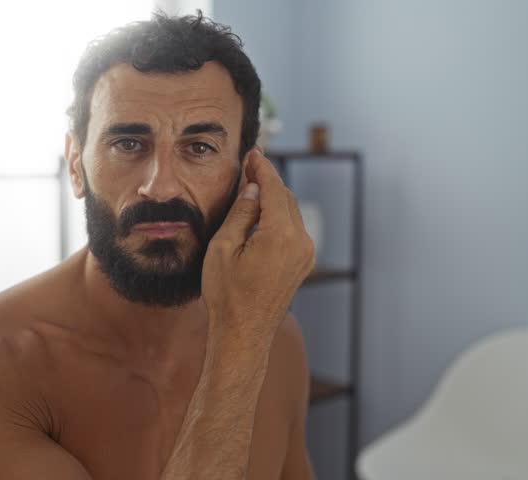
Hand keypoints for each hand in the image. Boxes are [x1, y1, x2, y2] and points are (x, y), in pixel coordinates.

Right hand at [201, 148, 314, 341]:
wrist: (243, 333)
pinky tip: (261, 212)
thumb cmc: (227, 295)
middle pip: (285, 197)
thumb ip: (241, 214)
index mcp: (280, 236)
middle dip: (268, 179)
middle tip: (249, 164)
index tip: (253, 151)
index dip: (262, 168)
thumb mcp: (223, 248)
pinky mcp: (302, 263)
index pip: (273, 189)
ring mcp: (305, 254)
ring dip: (273, 197)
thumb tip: (253, 188)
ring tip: (252, 185)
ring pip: (290, 212)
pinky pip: (292, 229)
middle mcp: (300, 242)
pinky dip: (278, 215)